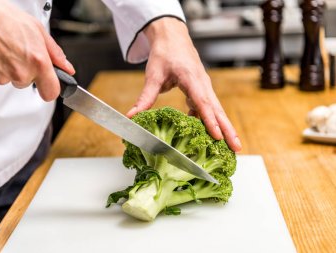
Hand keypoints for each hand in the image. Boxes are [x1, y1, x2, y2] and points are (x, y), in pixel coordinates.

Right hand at [0, 0, 74, 100]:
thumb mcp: (36, 29)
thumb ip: (55, 53)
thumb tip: (67, 68)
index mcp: (37, 61)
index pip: (51, 93)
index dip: (49, 88)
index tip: (46, 84)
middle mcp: (20, 72)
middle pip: (26, 83)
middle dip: (23, 70)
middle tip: (14, 51)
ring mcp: (0, 77)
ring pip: (8, 80)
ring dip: (5, 68)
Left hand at [126, 17, 240, 151]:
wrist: (172, 36)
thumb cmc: (164, 53)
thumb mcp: (153, 76)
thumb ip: (145, 97)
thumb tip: (132, 116)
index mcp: (191, 78)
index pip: (202, 102)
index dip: (209, 120)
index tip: (217, 136)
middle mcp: (202, 83)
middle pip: (217, 109)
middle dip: (228, 129)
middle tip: (237, 148)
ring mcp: (204, 86)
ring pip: (216, 109)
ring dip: (224, 127)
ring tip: (231, 147)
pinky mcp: (201, 89)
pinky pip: (208, 106)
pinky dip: (209, 120)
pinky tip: (206, 132)